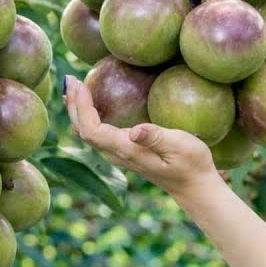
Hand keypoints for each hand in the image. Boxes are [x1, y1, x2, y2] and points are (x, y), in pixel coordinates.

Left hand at [63, 75, 225, 197]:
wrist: (194, 186)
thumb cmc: (192, 163)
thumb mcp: (181, 146)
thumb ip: (158, 137)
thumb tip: (134, 131)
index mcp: (127, 150)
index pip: (92, 129)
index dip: (81, 107)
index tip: (80, 84)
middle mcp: (118, 154)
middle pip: (83, 131)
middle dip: (74, 106)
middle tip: (71, 80)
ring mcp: (120, 155)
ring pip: (88, 133)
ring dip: (78, 111)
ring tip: (75, 88)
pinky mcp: (125, 152)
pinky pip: (98, 134)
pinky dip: (89, 116)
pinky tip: (92, 103)